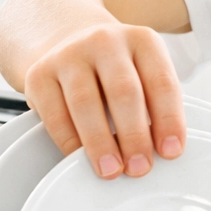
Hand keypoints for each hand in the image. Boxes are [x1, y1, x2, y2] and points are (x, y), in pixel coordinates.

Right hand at [23, 22, 186, 179]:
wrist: (68, 41)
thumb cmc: (116, 67)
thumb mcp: (144, 70)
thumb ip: (155, 103)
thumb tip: (161, 149)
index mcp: (142, 40)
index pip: (161, 82)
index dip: (168, 119)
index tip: (171, 151)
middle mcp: (106, 42)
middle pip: (123, 91)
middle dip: (134, 135)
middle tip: (140, 167)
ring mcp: (69, 55)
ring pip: (86, 103)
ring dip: (100, 143)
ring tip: (111, 170)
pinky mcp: (39, 75)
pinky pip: (55, 115)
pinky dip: (70, 142)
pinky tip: (80, 159)